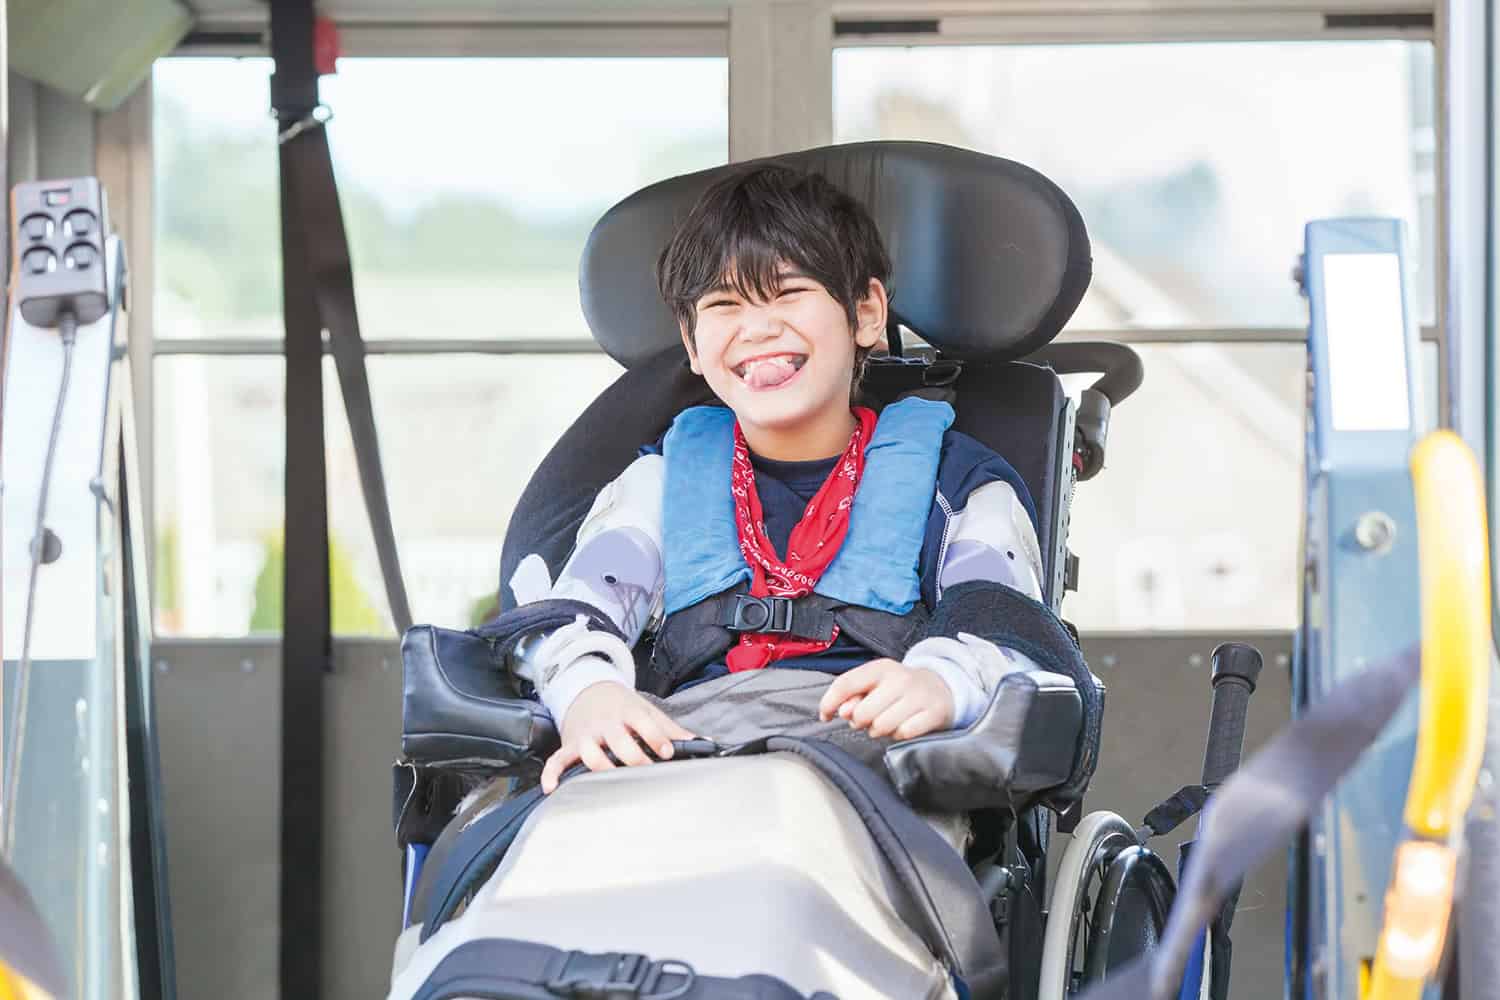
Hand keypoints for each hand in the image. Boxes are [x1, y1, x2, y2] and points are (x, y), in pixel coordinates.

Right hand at [541, 681, 695, 792]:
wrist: (588, 690)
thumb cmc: (623, 707)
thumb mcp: (648, 711)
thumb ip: (672, 729)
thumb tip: (703, 743)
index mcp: (628, 712)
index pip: (643, 722)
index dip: (656, 737)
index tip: (667, 752)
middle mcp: (606, 724)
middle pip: (618, 741)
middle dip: (632, 757)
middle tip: (647, 770)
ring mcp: (587, 735)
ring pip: (590, 752)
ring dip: (600, 767)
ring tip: (614, 781)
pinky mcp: (571, 745)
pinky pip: (557, 759)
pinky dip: (552, 774)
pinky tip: (552, 789)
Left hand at [818, 658, 953, 740]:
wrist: (940, 688)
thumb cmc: (898, 689)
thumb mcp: (875, 685)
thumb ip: (852, 696)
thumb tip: (842, 712)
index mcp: (881, 668)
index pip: (845, 684)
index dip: (829, 703)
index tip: (824, 716)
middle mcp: (900, 678)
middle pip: (862, 713)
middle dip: (860, 722)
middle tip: (868, 718)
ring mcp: (919, 696)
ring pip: (881, 727)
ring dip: (878, 731)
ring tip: (885, 722)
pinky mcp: (934, 713)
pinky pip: (903, 734)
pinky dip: (899, 735)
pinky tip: (902, 726)